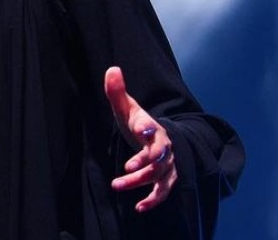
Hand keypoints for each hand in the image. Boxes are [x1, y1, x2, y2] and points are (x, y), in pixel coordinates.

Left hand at [104, 66, 176, 211]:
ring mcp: (166, 165)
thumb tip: (112, 68)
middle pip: (157, 158)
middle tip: (125, 169)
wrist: (157, 138)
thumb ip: (117, 92)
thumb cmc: (138, 122)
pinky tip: (139, 208)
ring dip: (139, 183)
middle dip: (143, 164)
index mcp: (153, 128)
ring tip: (117, 185)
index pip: (152, 129)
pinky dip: (153, 200)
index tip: (140, 128)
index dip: (147, 128)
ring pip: (157, 176)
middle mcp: (163, 148)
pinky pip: (163, 192)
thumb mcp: (127, 108)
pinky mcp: (165, 179)